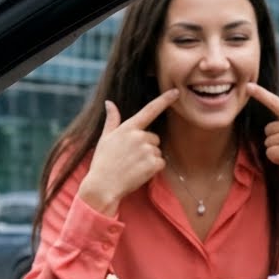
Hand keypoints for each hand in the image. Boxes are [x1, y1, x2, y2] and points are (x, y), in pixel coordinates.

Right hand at [77, 89, 178, 215]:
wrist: (102, 186)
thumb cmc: (102, 163)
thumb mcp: (104, 138)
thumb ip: (112, 120)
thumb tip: (109, 103)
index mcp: (128, 127)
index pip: (150, 110)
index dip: (164, 100)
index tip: (176, 92)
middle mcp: (139, 136)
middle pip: (154, 138)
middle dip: (146, 147)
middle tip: (130, 158)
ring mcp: (147, 149)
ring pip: (157, 152)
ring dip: (149, 159)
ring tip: (132, 167)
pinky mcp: (153, 163)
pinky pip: (160, 163)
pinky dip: (153, 169)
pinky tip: (139, 173)